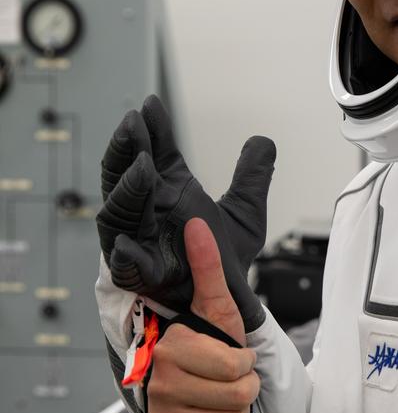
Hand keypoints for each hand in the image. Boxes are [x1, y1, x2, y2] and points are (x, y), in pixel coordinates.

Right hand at [96, 95, 274, 329]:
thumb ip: (252, 178)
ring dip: (127, 190)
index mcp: (169, 193)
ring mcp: (140, 241)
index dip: (151, 131)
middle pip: (125, 176)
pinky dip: (124, 252)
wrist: (227, 305)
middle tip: (132, 125)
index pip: (154, 154)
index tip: (149, 107)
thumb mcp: (245, 214)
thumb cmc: (223, 260)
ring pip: (120, 213)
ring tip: (141, 167)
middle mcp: (149, 212)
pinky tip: (125, 241)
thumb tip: (262, 142)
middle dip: (126, 150)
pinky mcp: (142, 274)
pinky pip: (125, 264)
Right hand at [147, 218, 259, 412]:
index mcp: (171, 349)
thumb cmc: (204, 341)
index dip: (244, 362)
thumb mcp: (214, 305)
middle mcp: (159, 386)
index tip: (233, 354)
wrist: (182, 381)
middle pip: (238, 397)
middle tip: (230, 377)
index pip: (236, 368)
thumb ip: (208, 267)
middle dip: (244, 386)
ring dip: (236, 410)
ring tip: (221, 394)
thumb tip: (198, 224)